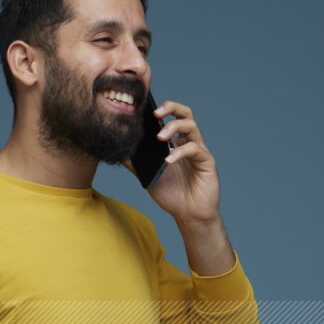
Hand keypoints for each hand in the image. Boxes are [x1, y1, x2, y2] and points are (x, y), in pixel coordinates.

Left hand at [122, 99, 220, 223]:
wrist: (189, 215)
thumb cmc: (172, 195)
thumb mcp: (148, 177)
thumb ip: (136, 163)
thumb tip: (118, 151)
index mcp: (175, 142)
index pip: (170, 117)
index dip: (160, 110)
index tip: (144, 111)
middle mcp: (188, 142)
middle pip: (184, 113)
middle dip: (171, 107)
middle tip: (156, 114)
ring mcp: (198, 150)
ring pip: (191, 126)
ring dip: (174, 127)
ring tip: (160, 138)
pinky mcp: (206, 161)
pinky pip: (194, 149)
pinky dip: (180, 152)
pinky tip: (169, 160)